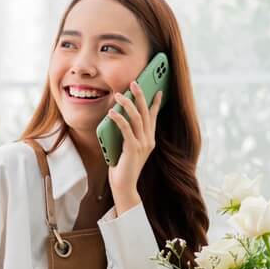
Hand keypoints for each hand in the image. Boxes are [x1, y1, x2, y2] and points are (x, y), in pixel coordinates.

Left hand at [107, 81, 162, 210]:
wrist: (123, 186)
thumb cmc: (122, 167)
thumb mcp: (125, 147)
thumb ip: (125, 134)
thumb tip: (117, 116)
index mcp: (149, 140)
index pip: (153, 117)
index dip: (155, 103)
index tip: (158, 90)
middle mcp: (149, 140)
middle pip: (145, 113)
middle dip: (140, 96)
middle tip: (134, 82)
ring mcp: (142, 145)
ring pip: (137, 118)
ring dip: (127, 104)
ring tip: (118, 95)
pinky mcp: (132, 149)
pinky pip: (126, 129)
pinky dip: (119, 119)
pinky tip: (111, 112)